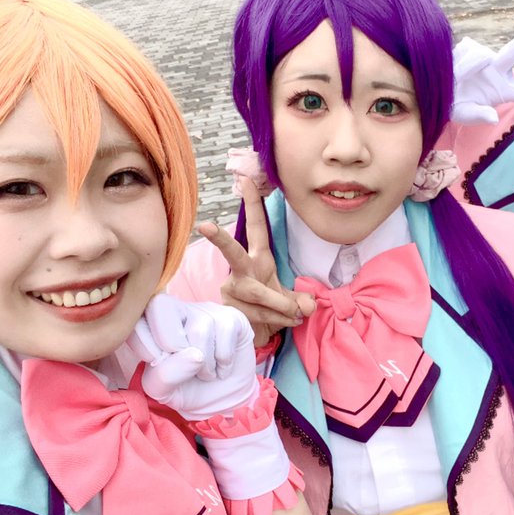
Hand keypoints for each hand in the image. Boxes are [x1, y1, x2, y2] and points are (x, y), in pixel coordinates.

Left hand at [127, 295, 257, 419]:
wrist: (222, 399)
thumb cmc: (186, 389)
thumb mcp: (163, 391)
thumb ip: (164, 375)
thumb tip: (194, 355)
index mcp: (148, 323)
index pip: (134, 321)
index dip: (147, 351)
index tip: (160, 367)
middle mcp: (175, 309)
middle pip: (159, 306)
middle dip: (172, 345)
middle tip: (184, 366)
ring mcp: (204, 310)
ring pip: (199, 328)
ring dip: (204, 365)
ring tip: (206, 372)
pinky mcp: (232, 317)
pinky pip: (225, 331)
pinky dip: (224, 360)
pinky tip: (222, 366)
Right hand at [200, 176, 315, 347]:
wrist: (255, 335)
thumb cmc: (271, 309)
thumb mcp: (291, 301)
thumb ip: (301, 300)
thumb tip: (308, 306)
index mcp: (258, 260)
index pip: (255, 229)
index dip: (252, 205)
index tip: (246, 180)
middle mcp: (241, 272)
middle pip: (232, 252)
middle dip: (220, 239)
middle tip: (205, 226)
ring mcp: (232, 290)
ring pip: (260, 294)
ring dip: (282, 306)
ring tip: (295, 315)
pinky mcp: (229, 309)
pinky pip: (258, 313)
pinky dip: (277, 320)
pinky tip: (283, 323)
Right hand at [451, 20, 513, 124]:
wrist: (434, 92)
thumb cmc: (454, 107)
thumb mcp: (465, 115)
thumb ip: (478, 116)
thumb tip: (492, 117)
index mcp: (502, 90)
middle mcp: (496, 70)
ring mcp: (483, 57)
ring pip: (479, 55)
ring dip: (465, 69)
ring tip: (454, 81)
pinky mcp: (469, 46)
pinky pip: (464, 51)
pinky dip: (456, 62)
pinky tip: (449, 69)